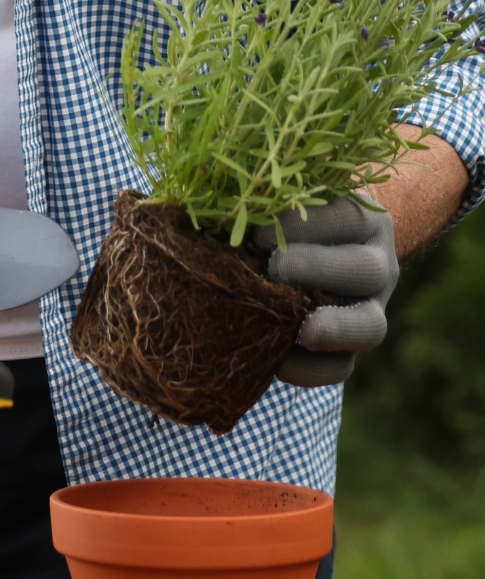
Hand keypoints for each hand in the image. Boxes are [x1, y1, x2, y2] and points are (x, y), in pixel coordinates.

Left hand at [248, 195, 398, 386]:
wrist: (325, 250)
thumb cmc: (288, 224)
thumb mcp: (285, 208)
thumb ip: (259, 213)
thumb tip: (200, 219)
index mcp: (362, 222)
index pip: (344, 218)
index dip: (299, 226)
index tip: (257, 233)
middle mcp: (378, 264)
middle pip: (366, 270)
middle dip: (318, 269)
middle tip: (275, 270)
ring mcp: (372, 308)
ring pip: (370, 326)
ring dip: (331, 329)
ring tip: (300, 331)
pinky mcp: (349, 346)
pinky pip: (342, 367)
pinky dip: (310, 370)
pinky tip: (277, 365)